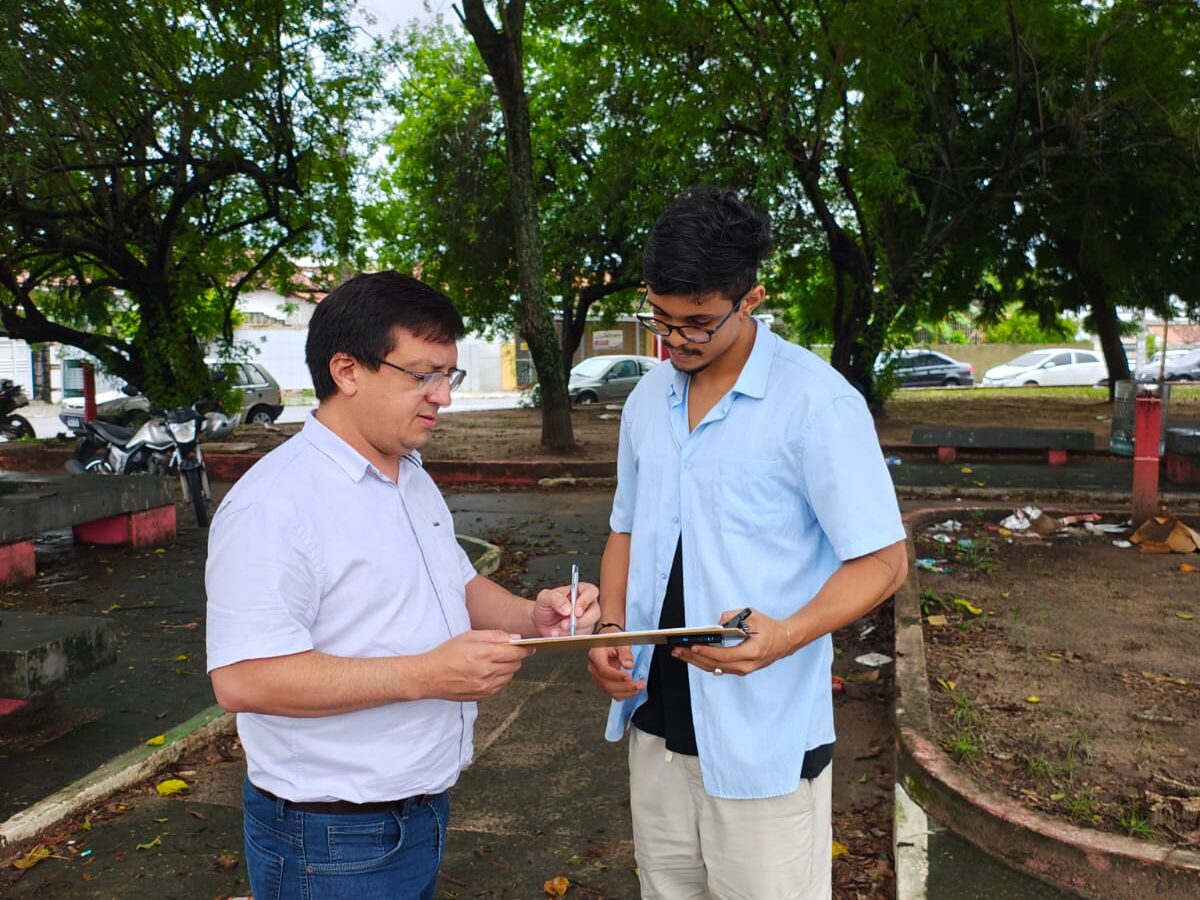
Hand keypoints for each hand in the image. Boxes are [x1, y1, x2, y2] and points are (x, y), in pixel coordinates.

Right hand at [422, 630, 533, 700]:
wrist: (429, 676)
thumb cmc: (447, 653)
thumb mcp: (468, 636)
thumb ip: (494, 635)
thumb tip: (515, 637)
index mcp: (483, 654)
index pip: (515, 652)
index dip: (525, 648)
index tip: (529, 646)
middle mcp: (486, 672)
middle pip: (515, 664)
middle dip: (516, 657)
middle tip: (508, 652)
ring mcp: (484, 686)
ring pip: (510, 676)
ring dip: (508, 668)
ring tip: (494, 662)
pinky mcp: (482, 696)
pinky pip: (501, 686)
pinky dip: (500, 678)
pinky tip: (489, 672)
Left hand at [531, 580, 599, 636]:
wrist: (540, 621)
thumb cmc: (545, 605)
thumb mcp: (545, 597)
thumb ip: (556, 598)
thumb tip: (568, 608)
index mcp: (580, 590)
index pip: (591, 592)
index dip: (586, 601)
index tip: (576, 611)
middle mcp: (586, 604)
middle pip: (595, 612)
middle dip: (580, 621)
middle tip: (565, 624)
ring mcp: (586, 619)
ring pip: (589, 627)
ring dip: (572, 631)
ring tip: (557, 630)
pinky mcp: (583, 631)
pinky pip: (581, 636)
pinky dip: (569, 637)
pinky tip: (558, 634)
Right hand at [587, 644, 643, 700]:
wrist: (608, 642)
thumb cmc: (613, 640)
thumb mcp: (621, 642)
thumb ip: (625, 653)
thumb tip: (628, 665)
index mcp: (595, 655)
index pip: (603, 670)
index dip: (616, 676)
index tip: (629, 677)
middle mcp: (593, 668)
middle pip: (606, 683)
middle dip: (625, 687)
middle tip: (639, 684)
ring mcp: (597, 677)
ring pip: (609, 691)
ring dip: (626, 692)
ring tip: (639, 687)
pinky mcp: (602, 682)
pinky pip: (611, 693)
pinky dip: (623, 694)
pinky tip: (633, 690)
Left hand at [671, 608, 797, 676]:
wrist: (784, 641)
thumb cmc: (768, 627)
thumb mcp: (752, 615)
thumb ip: (733, 617)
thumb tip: (717, 624)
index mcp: (751, 652)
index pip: (724, 655)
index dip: (706, 651)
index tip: (692, 645)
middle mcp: (746, 666)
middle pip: (715, 665)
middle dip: (694, 657)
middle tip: (677, 650)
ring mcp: (743, 670)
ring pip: (714, 668)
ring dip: (695, 661)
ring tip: (679, 653)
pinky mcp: (739, 670)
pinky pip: (718, 668)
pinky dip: (703, 661)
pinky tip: (691, 655)